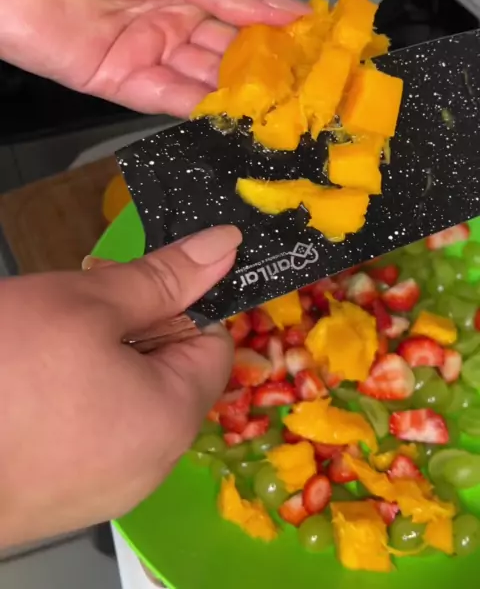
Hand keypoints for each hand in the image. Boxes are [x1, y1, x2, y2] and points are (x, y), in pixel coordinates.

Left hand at [0, 0, 305, 116]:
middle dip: (265, 69)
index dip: (277, 28)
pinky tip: (235, 117)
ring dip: (238, 95)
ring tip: (283, 110)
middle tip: (309, 90)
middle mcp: (167, 17)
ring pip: (201, 79)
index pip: (240, 10)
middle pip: (225, 51)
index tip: (318, 46)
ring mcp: (142, 51)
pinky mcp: (114, 81)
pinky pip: (163, 99)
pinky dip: (199, 109)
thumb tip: (284, 9)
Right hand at [0, 226, 239, 546]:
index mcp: (173, 417)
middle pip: (168, 374)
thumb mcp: (87, 304)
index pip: (214, 343)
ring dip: (96, 362)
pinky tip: (28, 385)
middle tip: (77, 308)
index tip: (132, 285)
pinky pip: (90, 434)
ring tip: (43, 347)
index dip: (180, 302)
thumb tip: (226, 245)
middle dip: (131, 330)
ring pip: (125, 402)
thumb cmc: (6, 374)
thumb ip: (164, 277)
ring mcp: (105, 489)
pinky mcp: (63, 498)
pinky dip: (71, 402)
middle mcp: (152, 465)